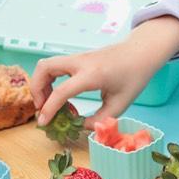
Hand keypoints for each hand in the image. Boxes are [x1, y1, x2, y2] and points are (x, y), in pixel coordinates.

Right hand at [30, 40, 157, 129]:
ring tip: (49, 102)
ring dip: (41, 83)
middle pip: (44, 68)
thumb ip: (99, 119)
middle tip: (42, 108)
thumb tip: (80, 126)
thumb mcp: (120, 104)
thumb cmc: (135, 77)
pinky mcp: (78, 58)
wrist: (142, 52)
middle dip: (36, 90)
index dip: (49, 109)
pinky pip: (56, 66)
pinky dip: (50, 79)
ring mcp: (78, 57)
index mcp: (92, 74)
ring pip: (46, 64)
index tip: (43, 123)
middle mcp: (81, 62)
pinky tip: (61, 94)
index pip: (61, 91)